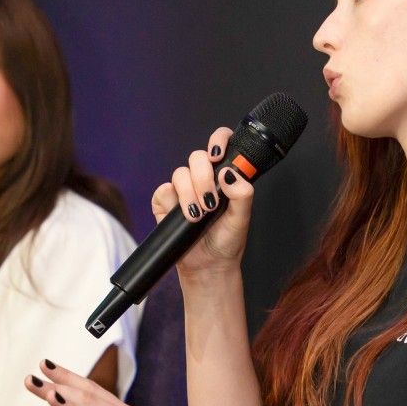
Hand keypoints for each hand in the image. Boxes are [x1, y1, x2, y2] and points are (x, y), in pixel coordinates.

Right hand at [151, 127, 254, 275]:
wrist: (208, 265)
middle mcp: (203, 179)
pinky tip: (183, 217)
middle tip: (210, 201)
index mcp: (224, 176)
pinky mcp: (165, 202)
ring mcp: (183, 189)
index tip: (218, 155)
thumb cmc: (228, 240)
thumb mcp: (242, 218)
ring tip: (199, 216)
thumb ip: (242, 194)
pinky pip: (163, 191)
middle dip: (202, 177)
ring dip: (189, 195)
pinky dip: (172, 203)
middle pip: (196, 157)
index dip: (218, 140)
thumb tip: (229, 173)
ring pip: (179, 173)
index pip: (221, 144)